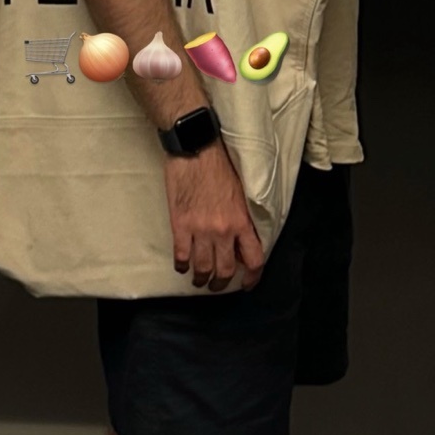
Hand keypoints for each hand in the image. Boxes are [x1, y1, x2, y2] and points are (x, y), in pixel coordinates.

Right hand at [163, 139, 265, 292]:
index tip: (247, 283)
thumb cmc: (219, 166)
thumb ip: (242, 219)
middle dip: (221, 283)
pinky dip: (182, 265)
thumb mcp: (240, 194)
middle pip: (225, 269)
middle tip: (217, 285)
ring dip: (201, 278)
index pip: (254, 258)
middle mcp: (223, 230)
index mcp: (242, 221)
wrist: (196, 148)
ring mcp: (201, 229)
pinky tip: (182, 266)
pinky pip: (181, 255)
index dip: (252, 277)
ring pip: (203, 267)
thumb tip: (240, 241)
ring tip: (199, 280)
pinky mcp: (180, 224)